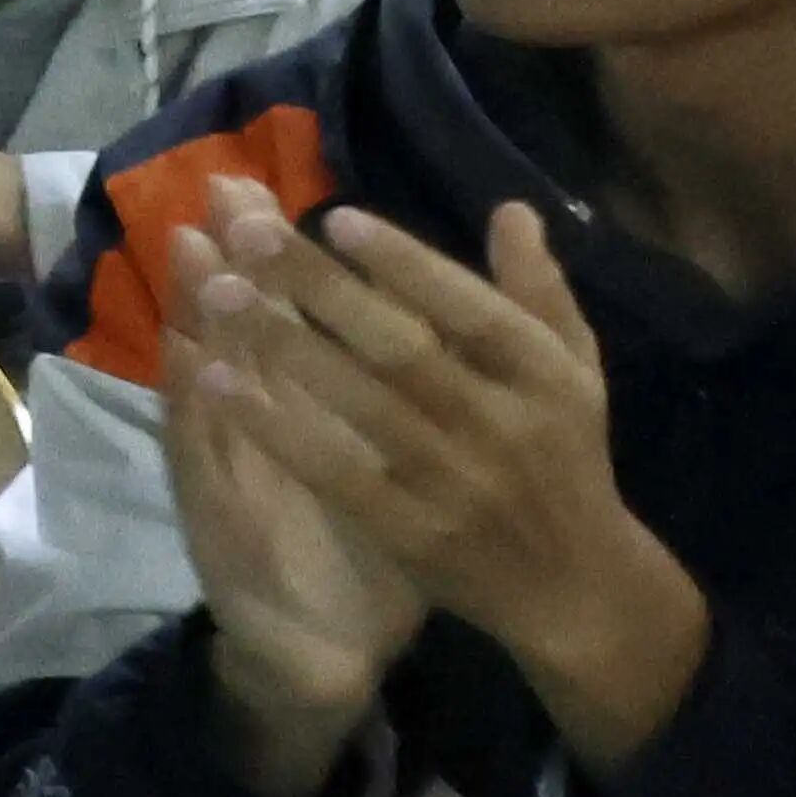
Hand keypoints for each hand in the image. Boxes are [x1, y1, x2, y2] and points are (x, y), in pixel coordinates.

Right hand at [151, 184, 430, 796]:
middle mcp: (254, 435)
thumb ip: (408, 401)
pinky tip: (189, 369)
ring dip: (195, 319)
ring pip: (210, 385)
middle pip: (237, 337)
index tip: (266, 190)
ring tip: (187, 252)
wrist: (317, 659)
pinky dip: (194, 415)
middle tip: (217, 193)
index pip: (285, 324)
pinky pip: (204, 462)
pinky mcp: (217, 524)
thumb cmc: (359, 558)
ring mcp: (228, 474)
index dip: (277, 260)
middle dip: (230, 264)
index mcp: (300, 418)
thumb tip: (435, 334)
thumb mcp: (391, 473)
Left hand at [202, 195, 705, 777]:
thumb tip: (512, 209)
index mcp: (548, 379)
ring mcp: (455, 482)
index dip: (407, 262)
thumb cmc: (565, 457)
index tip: (335, 215)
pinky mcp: (411, 532)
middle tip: (248, 232)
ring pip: (362, 404)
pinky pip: (334, 473)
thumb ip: (539, 292)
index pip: (473, 310)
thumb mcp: (574, 373)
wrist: (577, 587)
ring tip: (218, 292)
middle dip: (323, 287)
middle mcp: (503, 426)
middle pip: (402, 348)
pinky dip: (277, 428)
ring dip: (286, 346)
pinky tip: (220, 385)